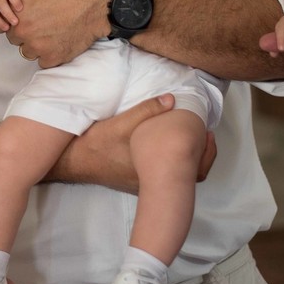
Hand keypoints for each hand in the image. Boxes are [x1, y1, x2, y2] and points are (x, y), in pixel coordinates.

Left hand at [0, 0, 116, 67]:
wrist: (100, 0)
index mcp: (17, 12)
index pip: (4, 24)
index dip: (17, 18)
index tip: (31, 12)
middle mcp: (25, 32)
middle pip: (16, 39)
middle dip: (26, 30)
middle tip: (45, 19)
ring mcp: (40, 47)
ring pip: (29, 51)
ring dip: (37, 44)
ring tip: (53, 29)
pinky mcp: (55, 58)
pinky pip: (44, 61)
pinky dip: (50, 53)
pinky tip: (60, 39)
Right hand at [54, 95, 216, 190]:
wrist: (74, 162)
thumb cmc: (98, 144)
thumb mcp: (121, 123)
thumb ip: (147, 110)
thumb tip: (172, 98)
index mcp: (154, 170)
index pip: (192, 169)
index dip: (206, 154)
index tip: (209, 135)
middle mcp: (151, 183)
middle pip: (187, 174)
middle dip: (198, 154)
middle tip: (204, 134)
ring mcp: (142, 185)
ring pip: (174, 176)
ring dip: (184, 158)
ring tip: (189, 137)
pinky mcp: (134, 182)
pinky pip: (160, 175)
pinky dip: (169, 162)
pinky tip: (165, 145)